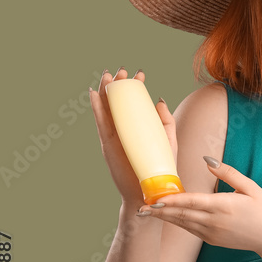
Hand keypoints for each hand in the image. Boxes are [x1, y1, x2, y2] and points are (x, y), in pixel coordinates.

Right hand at [90, 68, 177, 207]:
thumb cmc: (161, 167)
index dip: (136, 88)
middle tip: (122, 70)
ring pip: (107, 110)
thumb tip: (159, 100)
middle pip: (118, 103)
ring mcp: (115, 136)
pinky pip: (100, 123)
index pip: (135, 103)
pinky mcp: (108, 144)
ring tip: (106, 76)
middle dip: (118, 85)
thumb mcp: (168, 139)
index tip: (140, 75)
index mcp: (139, 127)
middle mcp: (125, 130)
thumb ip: (165, 121)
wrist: (151, 190)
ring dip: (105, 92)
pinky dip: (96, 109)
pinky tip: (93, 95)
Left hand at [134, 157, 261, 258]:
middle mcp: (214, 221)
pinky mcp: (211, 240)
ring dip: (165, 217)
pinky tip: (167, 218)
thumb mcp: (251, 188)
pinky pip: (190, 230)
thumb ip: (228, 173)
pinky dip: (177, 223)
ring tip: (147, 212)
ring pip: (182, 224)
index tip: (155, 198)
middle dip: (160, 210)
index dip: (172, 200)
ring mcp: (211, 233)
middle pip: (181, 214)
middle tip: (140, 207)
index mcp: (223, 206)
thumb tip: (207, 160)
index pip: (192, 202)